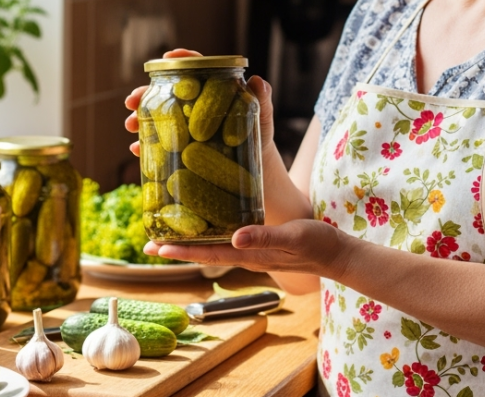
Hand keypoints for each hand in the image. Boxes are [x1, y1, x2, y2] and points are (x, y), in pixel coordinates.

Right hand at [122, 49, 277, 159]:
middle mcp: (193, 106)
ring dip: (139, 119)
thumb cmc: (259, 136)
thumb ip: (262, 100)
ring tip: (130, 125)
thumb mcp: (262, 118)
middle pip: (166, 93)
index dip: (181, 60)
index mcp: (212, 90)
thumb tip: (259, 81)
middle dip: (144, 94)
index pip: (195, 68)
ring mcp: (184, 127)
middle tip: (131, 100)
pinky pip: (159, 145)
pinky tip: (137, 149)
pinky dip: (146, 146)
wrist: (257, 168)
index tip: (167, 57)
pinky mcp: (180, 149)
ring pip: (157, 118)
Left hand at [143, 219, 353, 278]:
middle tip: (147, 246)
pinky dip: (209, 236)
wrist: (337, 255)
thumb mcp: (293, 237)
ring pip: (213, 248)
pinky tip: (203, 228)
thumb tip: (236, 238)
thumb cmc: (318, 244)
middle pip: (204, 252)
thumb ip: (265, 237)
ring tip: (166, 238)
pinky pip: (227, 242)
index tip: (157, 249)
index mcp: (250, 255)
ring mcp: (252, 252)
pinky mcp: (259, 244)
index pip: (208, 253)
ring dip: (189, 244)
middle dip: (176, 250)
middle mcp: (246, 255)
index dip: (182, 251)